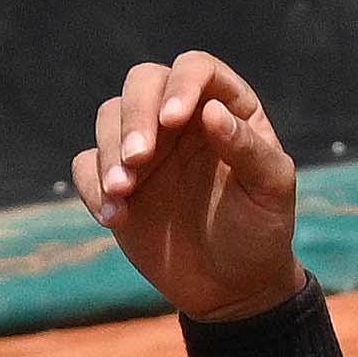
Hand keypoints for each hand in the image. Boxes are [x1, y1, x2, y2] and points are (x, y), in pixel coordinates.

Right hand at [73, 51, 302, 323]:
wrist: (233, 287)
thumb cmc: (261, 232)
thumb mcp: (271, 192)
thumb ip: (248, 149)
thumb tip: (210, 111)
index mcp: (225, 108)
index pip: (196, 69)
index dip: (182, 85)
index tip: (173, 119)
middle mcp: (180, 119)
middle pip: (142, 83)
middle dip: (135, 116)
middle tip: (138, 159)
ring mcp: (146, 147)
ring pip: (109, 118)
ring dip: (109, 152)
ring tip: (123, 192)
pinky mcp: (117, 181)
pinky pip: (86, 165)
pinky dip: (92, 186)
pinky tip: (114, 217)